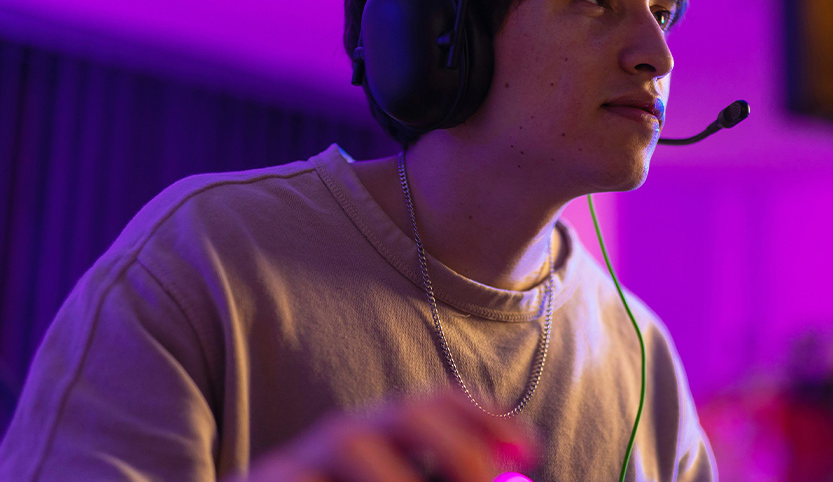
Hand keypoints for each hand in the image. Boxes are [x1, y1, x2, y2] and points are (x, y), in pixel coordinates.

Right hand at [242, 392, 537, 481]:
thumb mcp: (400, 479)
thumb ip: (451, 476)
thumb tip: (515, 473)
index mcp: (384, 432)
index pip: (440, 401)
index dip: (488, 419)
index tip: (529, 451)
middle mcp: (345, 434)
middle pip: (411, 413)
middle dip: (458, 448)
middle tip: (484, 481)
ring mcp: (299, 459)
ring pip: (355, 445)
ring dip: (397, 477)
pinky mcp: (262, 479)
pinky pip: (302, 479)